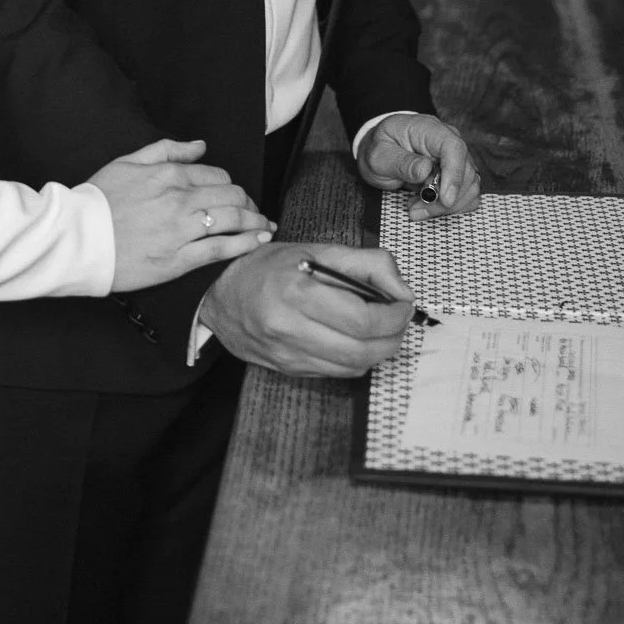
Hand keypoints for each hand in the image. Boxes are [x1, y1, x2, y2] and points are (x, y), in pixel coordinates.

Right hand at [89, 138, 275, 291]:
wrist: (77, 238)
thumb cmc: (98, 199)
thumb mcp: (128, 161)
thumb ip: (167, 149)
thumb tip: (200, 145)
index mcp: (168, 174)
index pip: (216, 175)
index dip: (230, 185)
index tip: (235, 194)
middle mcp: (180, 200)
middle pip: (231, 195)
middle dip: (248, 202)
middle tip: (254, 211)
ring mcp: (180, 231)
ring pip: (232, 219)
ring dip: (255, 221)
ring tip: (265, 225)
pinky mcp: (177, 260)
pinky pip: (220, 249)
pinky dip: (244, 243)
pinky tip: (258, 241)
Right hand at [198, 241, 412, 375]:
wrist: (218, 295)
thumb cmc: (269, 266)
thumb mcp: (315, 250)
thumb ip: (365, 263)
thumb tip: (403, 289)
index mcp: (297, 292)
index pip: (362, 320)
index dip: (394, 316)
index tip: (404, 304)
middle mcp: (291, 329)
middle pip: (364, 350)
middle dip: (393, 336)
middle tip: (399, 318)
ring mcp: (289, 356)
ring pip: (355, 367)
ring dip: (379, 350)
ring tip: (381, 328)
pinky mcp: (290, 370)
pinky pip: (338, 373)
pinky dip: (357, 358)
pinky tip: (354, 339)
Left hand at [356, 114, 480, 221]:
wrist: (383, 150)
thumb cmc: (381, 148)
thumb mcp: (379, 155)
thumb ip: (401, 162)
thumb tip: (425, 169)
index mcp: (429, 129)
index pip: (453, 147)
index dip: (454, 174)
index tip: (445, 199)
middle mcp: (448, 140)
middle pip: (464, 172)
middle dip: (443, 199)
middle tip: (415, 209)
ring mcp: (456, 158)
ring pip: (469, 187)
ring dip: (445, 206)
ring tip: (415, 208)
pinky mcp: (458, 174)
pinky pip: (467, 195)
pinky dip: (451, 208)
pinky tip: (427, 207)